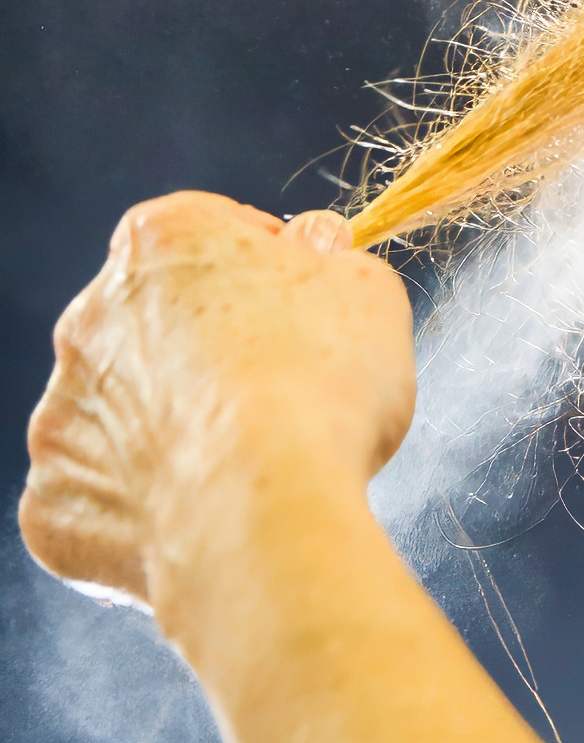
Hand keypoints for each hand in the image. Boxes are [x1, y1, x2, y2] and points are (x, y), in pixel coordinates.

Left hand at [20, 193, 414, 624]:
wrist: (266, 510)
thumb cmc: (322, 388)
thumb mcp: (368, 293)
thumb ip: (334, 258)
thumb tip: (316, 251)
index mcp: (161, 240)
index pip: (208, 231)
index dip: (262, 267)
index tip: (301, 306)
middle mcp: (92, 314)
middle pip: (155, 320)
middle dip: (206, 349)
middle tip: (277, 393)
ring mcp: (63, 409)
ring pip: (121, 410)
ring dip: (168, 426)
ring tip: (242, 464)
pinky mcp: (56, 495)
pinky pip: (99, 494)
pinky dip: (141, 504)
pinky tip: (200, 511)